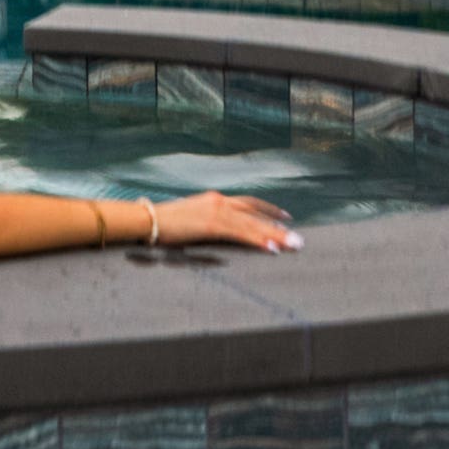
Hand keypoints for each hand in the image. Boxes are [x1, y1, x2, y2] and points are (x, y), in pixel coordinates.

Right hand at [153, 192, 299, 253]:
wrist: (149, 219)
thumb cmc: (166, 222)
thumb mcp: (192, 216)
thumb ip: (209, 220)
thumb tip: (220, 230)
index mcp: (215, 199)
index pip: (249, 203)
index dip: (268, 210)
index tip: (286, 217)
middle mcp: (220, 202)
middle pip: (256, 214)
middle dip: (278, 227)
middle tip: (299, 239)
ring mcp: (217, 212)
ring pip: (253, 224)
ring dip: (275, 235)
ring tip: (293, 245)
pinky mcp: (212, 225)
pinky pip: (241, 234)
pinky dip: (257, 241)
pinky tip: (271, 249)